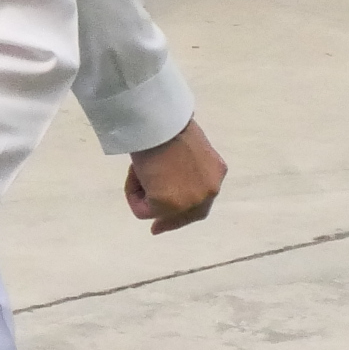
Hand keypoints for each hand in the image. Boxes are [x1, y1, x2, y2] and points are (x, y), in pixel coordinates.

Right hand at [125, 119, 227, 233]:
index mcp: (216, 172)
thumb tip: (168, 172)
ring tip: (135, 170)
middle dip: (169, 221)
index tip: (170, 217)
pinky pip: (142, 210)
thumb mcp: (184, 145)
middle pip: (189, 215)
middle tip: (155, 228)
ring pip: (160, 212)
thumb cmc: (167, 122)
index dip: (186, 209)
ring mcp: (190, 201)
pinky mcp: (167, 205)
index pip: (204, 198)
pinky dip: (132, 194)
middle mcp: (209, 191)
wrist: (158, 121)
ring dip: (144, 195)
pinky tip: (133, 172)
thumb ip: (184, 164)